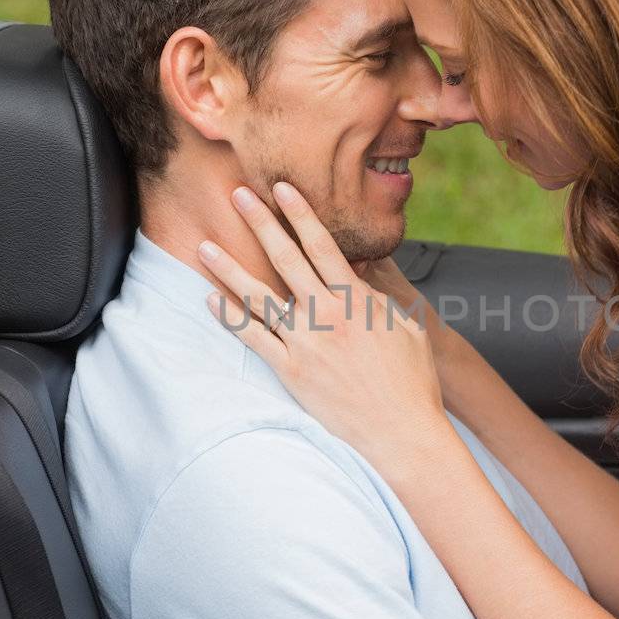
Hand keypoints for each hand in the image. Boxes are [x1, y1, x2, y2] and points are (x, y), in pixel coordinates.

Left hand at [198, 182, 453, 473]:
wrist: (403, 431)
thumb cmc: (412, 381)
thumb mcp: (406, 327)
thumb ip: (378, 298)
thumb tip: (361, 274)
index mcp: (358, 299)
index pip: (322, 245)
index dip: (300, 214)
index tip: (282, 188)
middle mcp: (327, 314)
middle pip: (285, 258)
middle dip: (260, 222)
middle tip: (237, 194)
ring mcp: (306, 342)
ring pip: (259, 295)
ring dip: (230, 268)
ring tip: (206, 246)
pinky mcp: (292, 371)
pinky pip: (253, 338)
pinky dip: (229, 317)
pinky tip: (210, 299)